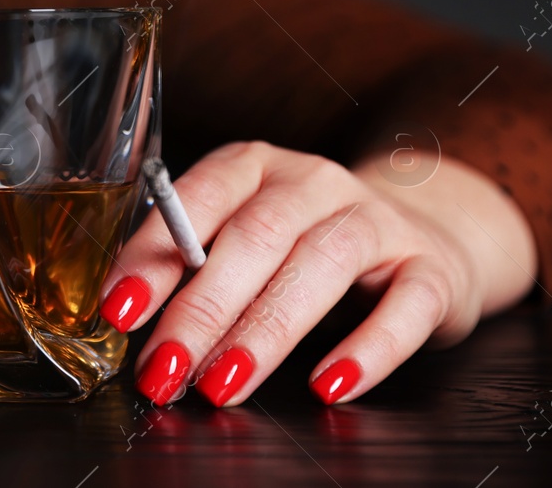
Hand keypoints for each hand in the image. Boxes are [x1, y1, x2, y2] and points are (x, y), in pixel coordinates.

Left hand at [98, 140, 536, 406]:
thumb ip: (196, 264)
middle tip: (165, 367)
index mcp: (253, 167)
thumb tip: (133, 323)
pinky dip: (368, 349)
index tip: (119, 309)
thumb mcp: (245, 238)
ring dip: (266, 332)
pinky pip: (405, 306)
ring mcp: (377, 220)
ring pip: (321, 266)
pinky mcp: (431, 269)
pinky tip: (327, 385)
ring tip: (224, 384)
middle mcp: (313, 182)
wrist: (426, 235)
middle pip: (254, 238)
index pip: (197, 201)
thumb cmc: (306, 243)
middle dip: (202, 309)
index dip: (155, 255)